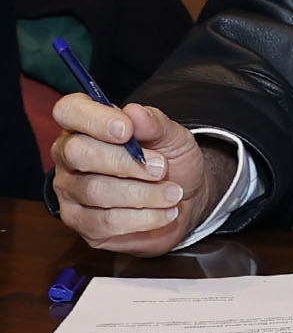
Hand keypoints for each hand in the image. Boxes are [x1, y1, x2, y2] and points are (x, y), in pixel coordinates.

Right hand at [50, 95, 230, 254]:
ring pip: (95, 190)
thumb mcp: (173, 137)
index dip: (95, 119)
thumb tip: (135, 112)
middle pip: (77, 152)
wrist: (184, 200)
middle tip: (161, 168)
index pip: (69, 111)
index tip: (128, 130)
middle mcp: (68, 155)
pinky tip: (164, 212)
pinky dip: (143, 217)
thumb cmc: (169, 161)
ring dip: (143, 193)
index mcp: (86, 124)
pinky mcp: (80, 222)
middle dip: (125, 162)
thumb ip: (155, 123)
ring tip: (173, 193)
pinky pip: (105, 221)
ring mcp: (70, 190)